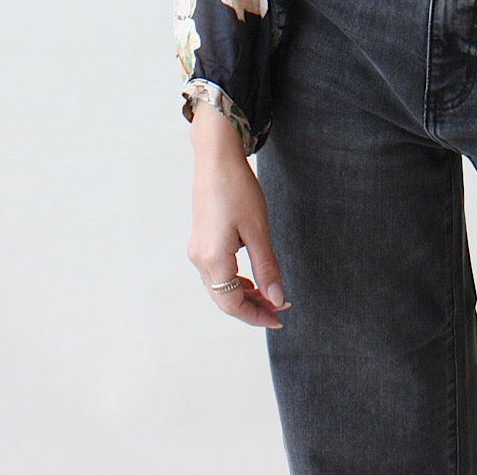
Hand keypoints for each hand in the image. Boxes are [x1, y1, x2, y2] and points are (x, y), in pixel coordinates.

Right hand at [187, 104, 288, 328]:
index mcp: (213, 260)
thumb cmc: (237, 189)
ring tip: (269, 293)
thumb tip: (276, 298)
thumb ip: (266, 267)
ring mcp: (197, 250)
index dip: (256, 316)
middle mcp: (200, 259)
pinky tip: (251, 277)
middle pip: (224, 299)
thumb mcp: (258, 229)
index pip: (233, 304)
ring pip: (220, 288)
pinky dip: (234, 281)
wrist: (216, 158)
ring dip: (244, 294)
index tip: (279, 318)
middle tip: (279, 308)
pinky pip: (216, 273)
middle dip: (252, 307)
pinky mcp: (200, 241)